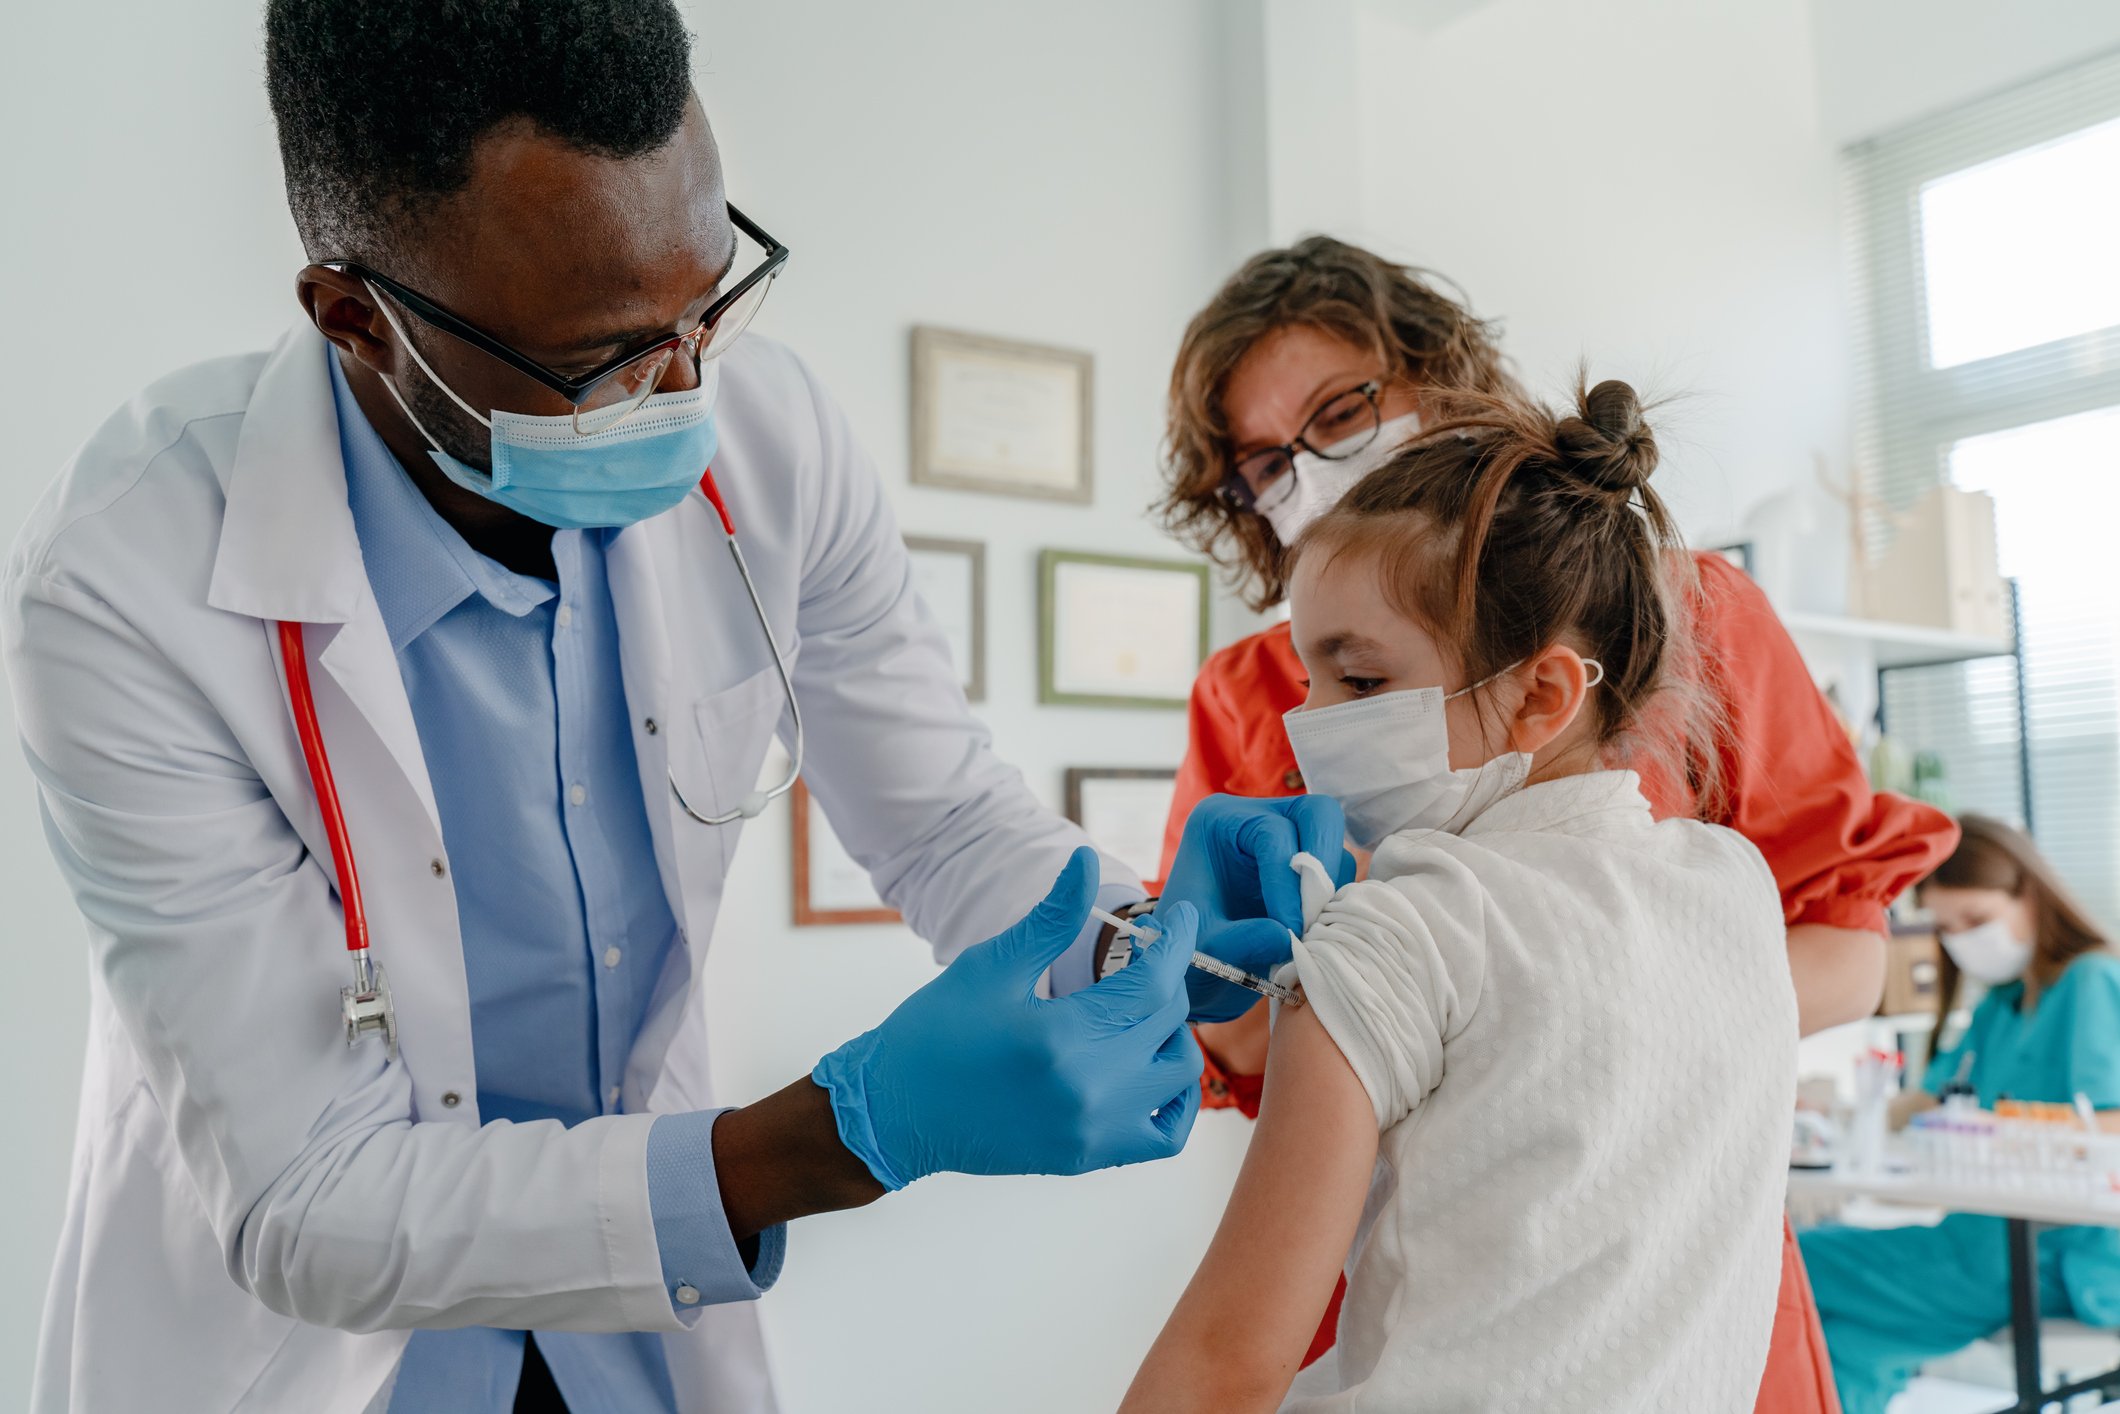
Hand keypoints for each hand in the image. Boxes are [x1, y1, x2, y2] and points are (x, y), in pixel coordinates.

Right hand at [811, 847, 1202, 1189]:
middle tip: (1147, 957)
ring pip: (1180, 1076)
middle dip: (1166, 980)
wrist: (894, 1111)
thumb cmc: (935, 1032)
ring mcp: (1092, 1132)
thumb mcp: (991, 964)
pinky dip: (1176, 1101)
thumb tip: (1084, 861)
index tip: (1182, 916)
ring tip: (1141, 1010)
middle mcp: (1088, 1090)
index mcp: (1061, 1037)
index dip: (1176, 943)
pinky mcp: (1088, 1157)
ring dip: (1173, 1035)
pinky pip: (1165, 1136)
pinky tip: (1151, 1069)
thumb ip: (1050, 917)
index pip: (1153, 984)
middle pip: (1168, 1024)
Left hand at [1161, 794, 1353, 1021]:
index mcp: (1220, 821)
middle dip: (1323, 865)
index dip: (1287, 881)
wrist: (1189, 970)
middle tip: (1315, 917)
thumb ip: (1240, 941)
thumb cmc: (1183, 950)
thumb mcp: (1202, 947)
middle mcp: (1257, 819)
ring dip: (1330, 890)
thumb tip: (1287, 937)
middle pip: (1316, 814)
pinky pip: (1338, 875)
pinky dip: (1334, 902)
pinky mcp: (1306, 869)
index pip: (1272, 833)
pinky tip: (1315, 934)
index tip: (1291, 930)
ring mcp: (1288, 841)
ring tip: (1310, 934)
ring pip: (1333, 846)